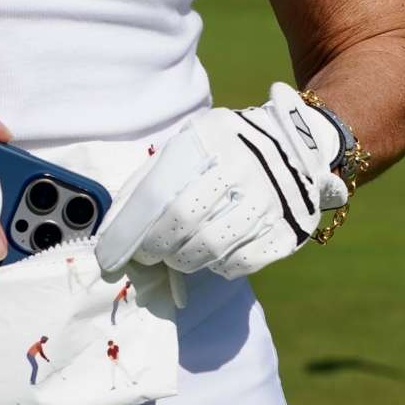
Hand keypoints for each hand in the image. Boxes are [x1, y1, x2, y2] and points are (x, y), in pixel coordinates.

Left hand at [95, 82, 347, 280]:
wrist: (295, 144)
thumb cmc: (221, 150)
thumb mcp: (186, 144)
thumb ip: (148, 181)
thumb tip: (112, 228)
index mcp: (210, 137)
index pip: (158, 193)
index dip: (128, 231)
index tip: (108, 254)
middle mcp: (244, 164)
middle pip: (183, 222)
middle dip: (154, 247)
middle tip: (148, 253)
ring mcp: (271, 197)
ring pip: (210, 248)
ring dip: (183, 260)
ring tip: (177, 253)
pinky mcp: (289, 227)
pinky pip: (241, 263)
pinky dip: (219, 267)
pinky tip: (212, 255)